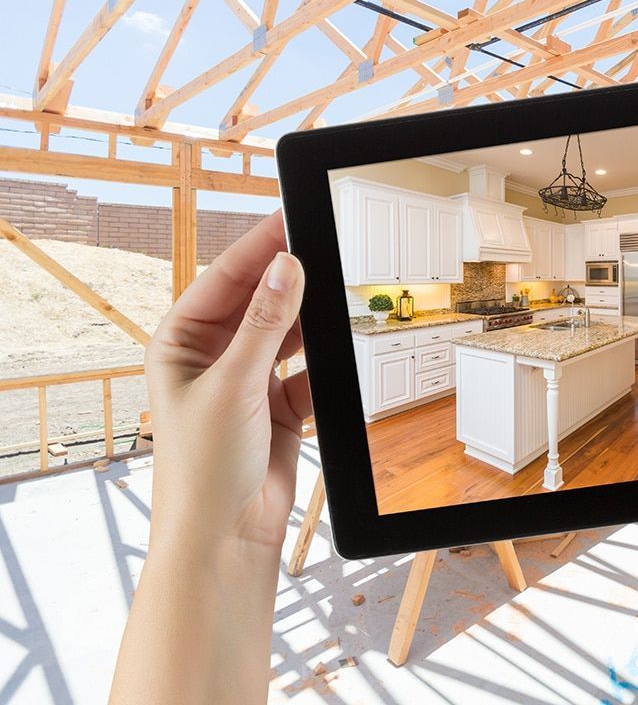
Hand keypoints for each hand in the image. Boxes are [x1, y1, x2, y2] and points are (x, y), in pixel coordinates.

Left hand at [145, 210, 310, 549]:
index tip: (290, 218)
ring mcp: (246, 381)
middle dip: (288, 277)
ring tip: (338, 290)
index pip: (224, 279)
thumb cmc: (202, 469)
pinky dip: (323, 361)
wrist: (225, 536)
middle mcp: (211, 357)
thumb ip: (266, 325)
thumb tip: (286, 268)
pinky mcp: (278, 405)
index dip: (258, 247)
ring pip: (286, 332)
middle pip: (257, 300)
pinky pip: (308, 369)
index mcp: (180, 343)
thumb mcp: (233, 385)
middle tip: (323, 243)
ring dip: (309, 318)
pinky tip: (340, 346)